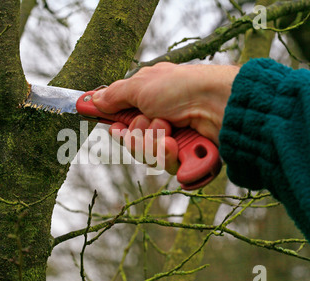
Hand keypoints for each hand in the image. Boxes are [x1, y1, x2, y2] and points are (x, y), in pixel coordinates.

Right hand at [92, 62, 239, 173]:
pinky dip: (166, 153)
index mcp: (151, 100)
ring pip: (145, 155)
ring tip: (169, 127)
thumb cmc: (181, 88)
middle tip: (148, 122)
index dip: (115, 124)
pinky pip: (162, 165)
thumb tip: (93, 99)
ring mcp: (174, 139)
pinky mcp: (185, 157)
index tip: (106, 124)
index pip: (125, 119)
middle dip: (136, 134)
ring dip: (152, 142)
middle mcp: (161, 120)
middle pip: (132, 141)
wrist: (217, 104)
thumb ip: (114, 96)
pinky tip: (175, 142)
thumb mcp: (140, 86)